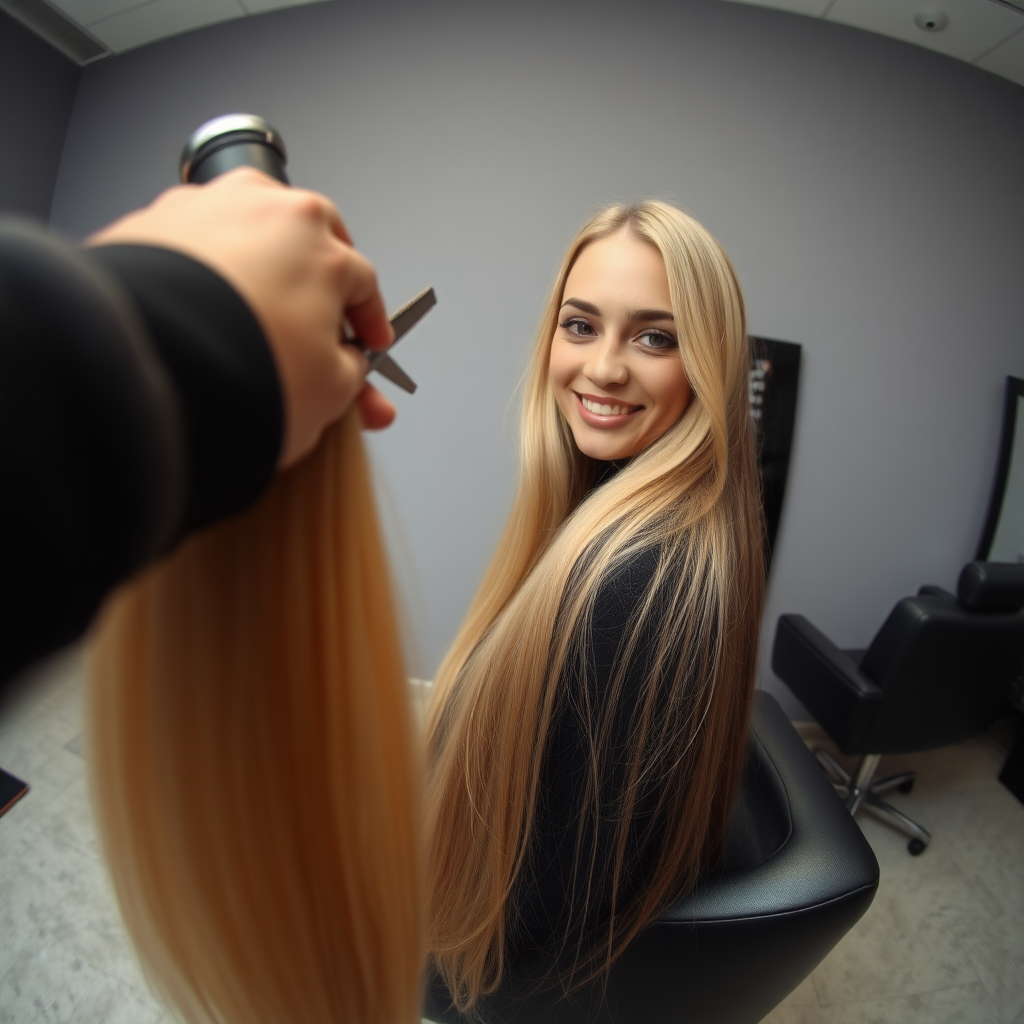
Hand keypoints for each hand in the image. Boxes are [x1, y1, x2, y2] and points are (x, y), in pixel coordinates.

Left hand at [88, 168, 395, 465]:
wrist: (151, 367)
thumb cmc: (239, 370)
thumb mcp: (331, 391)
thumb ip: (351, 372)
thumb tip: (345, 367)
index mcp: (321, 242)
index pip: (363, 282)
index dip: (369, 321)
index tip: (365, 343)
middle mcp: (266, 209)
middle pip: (308, 243)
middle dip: (317, 284)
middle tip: (316, 326)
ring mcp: (206, 208)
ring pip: (248, 237)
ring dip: (258, 272)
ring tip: (255, 321)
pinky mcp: (152, 223)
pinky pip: (193, 250)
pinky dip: (203, 279)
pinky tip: (204, 319)